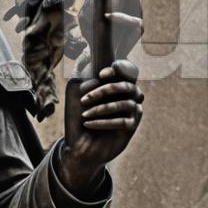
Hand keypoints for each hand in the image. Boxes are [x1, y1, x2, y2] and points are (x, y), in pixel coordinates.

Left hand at [60, 59, 143, 193]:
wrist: (79, 145)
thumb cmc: (78, 116)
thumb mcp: (75, 92)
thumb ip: (83, 76)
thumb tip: (89, 62)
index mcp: (116, 84)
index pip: (126, 71)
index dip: (118, 69)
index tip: (100, 74)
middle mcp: (128, 96)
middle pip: (127, 86)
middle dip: (105, 91)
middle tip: (85, 99)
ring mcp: (132, 112)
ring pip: (124, 104)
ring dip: (101, 109)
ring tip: (84, 115)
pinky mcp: (131, 127)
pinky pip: (122, 121)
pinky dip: (103, 122)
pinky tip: (88, 124)